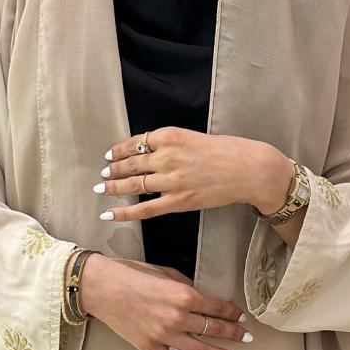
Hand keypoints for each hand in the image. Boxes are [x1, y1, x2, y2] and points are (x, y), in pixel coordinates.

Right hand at [75, 252, 251, 349]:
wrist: (101, 288)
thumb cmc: (131, 275)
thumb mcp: (165, 273)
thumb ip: (186, 287)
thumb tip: (202, 299)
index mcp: (184, 295)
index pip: (217, 307)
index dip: (233, 313)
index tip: (242, 317)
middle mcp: (178, 317)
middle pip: (215, 329)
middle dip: (234, 334)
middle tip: (247, 338)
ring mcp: (164, 336)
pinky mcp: (151, 348)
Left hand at [92, 126, 295, 222]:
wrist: (248, 169)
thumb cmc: (227, 151)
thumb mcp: (194, 137)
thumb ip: (171, 144)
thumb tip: (150, 154)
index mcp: (170, 135)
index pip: (135, 143)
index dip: (119, 150)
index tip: (109, 155)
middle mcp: (166, 156)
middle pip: (130, 164)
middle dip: (112, 169)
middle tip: (102, 174)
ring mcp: (171, 180)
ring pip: (133, 185)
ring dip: (113, 187)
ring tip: (101, 189)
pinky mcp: (178, 201)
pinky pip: (145, 209)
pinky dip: (124, 212)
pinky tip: (109, 214)